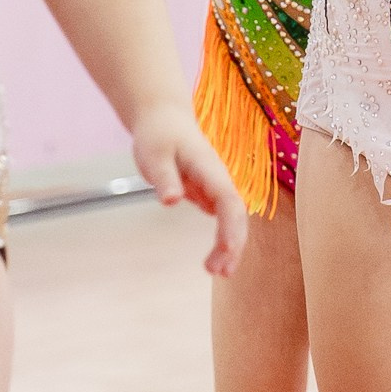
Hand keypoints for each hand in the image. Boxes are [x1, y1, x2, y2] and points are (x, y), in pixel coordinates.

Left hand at [129, 102, 248, 276]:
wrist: (163, 119)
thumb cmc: (158, 135)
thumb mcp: (154, 155)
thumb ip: (164, 178)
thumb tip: (172, 201)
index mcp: (209, 169)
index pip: (228, 201)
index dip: (231, 227)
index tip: (228, 250)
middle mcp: (218, 180)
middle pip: (235, 215)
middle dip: (233, 243)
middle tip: (221, 273)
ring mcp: (215, 188)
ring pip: (230, 220)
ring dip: (228, 246)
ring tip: (214, 271)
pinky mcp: (208, 194)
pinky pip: (221, 220)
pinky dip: (221, 241)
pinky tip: (212, 262)